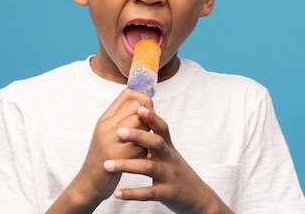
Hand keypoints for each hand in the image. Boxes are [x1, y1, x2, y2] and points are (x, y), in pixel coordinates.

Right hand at [46, 89, 153, 212]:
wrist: (89, 183)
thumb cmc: (104, 157)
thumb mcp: (107, 133)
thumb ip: (121, 118)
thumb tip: (144, 105)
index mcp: (105, 118)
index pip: (128, 95)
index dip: (143, 99)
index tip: (148, 111)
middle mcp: (106, 125)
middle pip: (137, 109)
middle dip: (148, 120)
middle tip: (146, 132)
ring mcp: (110, 140)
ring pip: (140, 125)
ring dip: (147, 135)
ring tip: (142, 145)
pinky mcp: (117, 156)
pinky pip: (140, 147)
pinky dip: (144, 153)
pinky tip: (139, 158)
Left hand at [102, 106, 233, 213]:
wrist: (197, 197)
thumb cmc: (177, 171)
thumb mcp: (170, 153)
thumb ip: (157, 138)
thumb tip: (142, 114)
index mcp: (169, 148)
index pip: (162, 128)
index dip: (152, 117)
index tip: (138, 107)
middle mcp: (170, 159)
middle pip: (156, 143)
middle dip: (138, 136)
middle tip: (118, 131)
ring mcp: (169, 176)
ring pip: (148, 168)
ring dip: (127, 165)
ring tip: (107, 164)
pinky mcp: (166, 194)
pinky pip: (148, 193)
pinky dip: (132, 193)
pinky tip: (117, 193)